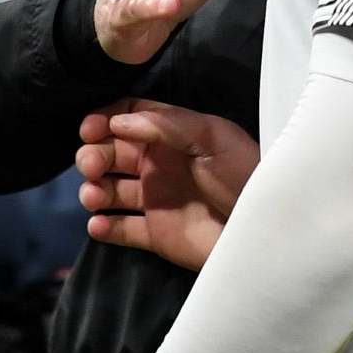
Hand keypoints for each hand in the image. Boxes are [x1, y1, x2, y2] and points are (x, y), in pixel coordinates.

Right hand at [77, 99, 260, 270]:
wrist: (263, 228)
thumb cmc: (242, 173)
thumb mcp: (211, 137)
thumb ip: (165, 124)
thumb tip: (118, 121)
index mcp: (171, 136)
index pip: (128, 118)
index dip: (104, 120)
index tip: (90, 130)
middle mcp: (159, 164)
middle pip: (111, 153)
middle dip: (93, 155)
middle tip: (92, 166)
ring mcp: (155, 199)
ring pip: (108, 190)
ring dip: (93, 190)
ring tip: (96, 196)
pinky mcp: (156, 234)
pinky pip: (120, 229)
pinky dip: (103, 226)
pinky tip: (101, 224)